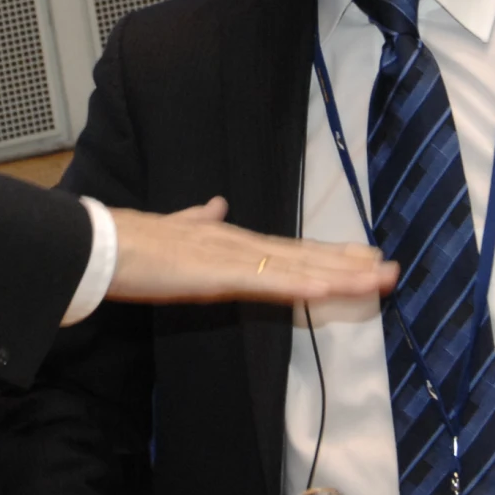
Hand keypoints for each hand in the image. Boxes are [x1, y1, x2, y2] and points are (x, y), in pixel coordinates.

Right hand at [106, 197, 396, 305]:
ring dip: (340, 275)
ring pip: (297, 269)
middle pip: (305, 257)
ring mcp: (233, 259)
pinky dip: (299, 286)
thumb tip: (216, 204)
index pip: (291, 249)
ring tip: (378, 279)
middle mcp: (241, 245)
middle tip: (392, 269)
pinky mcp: (218, 276)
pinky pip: (267, 284)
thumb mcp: (176, 229)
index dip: (329, 254)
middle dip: (349, 265)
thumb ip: (199, 219)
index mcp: (231, 240)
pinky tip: (326, 289)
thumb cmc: (134, 243)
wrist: (102, 243)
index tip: (365, 256)